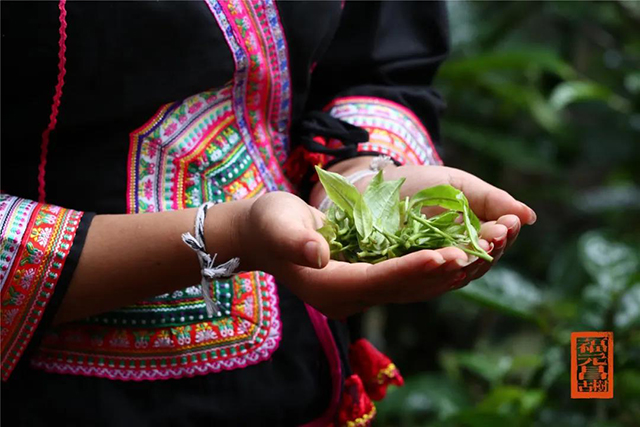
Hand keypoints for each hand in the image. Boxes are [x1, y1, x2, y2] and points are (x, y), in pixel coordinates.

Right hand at [239, 192, 483, 317]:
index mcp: (328, 287)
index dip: (411, 269)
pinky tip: (461, 253)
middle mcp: (347, 299)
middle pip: (402, 290)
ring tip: (481, 252)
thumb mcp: (277, 225)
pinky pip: (408, 281)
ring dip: (446, 273)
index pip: (378, 281)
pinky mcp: (367, 283)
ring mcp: (359, 295)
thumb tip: (318, 255)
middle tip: (479, 252)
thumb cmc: (269, 224)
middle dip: (440, 272)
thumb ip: (295, 241)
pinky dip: (435, 270)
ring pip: (411, 289)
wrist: (264, 237)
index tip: (445, 255)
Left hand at [370, 163, 535, 287]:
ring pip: (461, 272)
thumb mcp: (458, 186)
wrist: (373, 186)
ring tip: (480, 243)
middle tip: (498, 232)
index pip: (498, 241)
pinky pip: (429, 276)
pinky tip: (449, 258)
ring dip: (471, 259)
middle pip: (483, 260)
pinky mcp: (410, 274)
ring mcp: (434, 267)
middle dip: (492, 246)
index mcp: (474, 235)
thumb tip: (530, 217)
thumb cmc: (419, 184)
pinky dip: (440, 268)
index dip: (505, 234)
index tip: (510, 222)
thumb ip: (491, 200)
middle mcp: (458, 256)